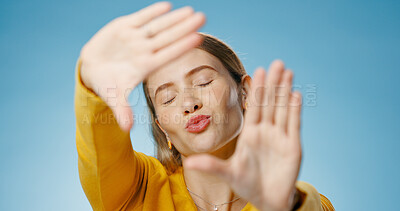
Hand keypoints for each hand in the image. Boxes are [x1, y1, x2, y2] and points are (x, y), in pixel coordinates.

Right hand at [79, 1, 205, 130]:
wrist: (92, 68)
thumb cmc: (106, 84)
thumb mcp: (114, 97)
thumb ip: (122, 110)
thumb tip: (127, 130)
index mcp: (145, 66)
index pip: (168, 55)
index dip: (182, 46)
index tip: (198, 38)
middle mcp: (144, 50)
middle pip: (168, 37)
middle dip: (185, 28)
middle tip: (203, 18)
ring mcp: (135, 38)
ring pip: (158, 26)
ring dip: (174, 18)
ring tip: (191, 11)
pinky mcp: (124, 27)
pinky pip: (141, 18)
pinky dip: (152, 12)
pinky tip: (167, 6)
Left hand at [184, 60, 302, 210]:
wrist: (267, 199)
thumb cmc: (247, 185)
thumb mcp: (228, 174)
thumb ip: (211, 165)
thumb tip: (189, 162)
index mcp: (250, 134)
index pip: (254, 106)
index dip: (257, 89)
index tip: (257, 70)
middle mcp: (265, 132)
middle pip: (270, 102)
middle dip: (273, 83)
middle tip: (276, 62)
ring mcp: (280, 137)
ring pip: (283, 109)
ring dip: (285, 91)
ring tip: (288, 71)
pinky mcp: (293, 147)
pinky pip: (293, 124)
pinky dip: (295, 110)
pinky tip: (295, 94)